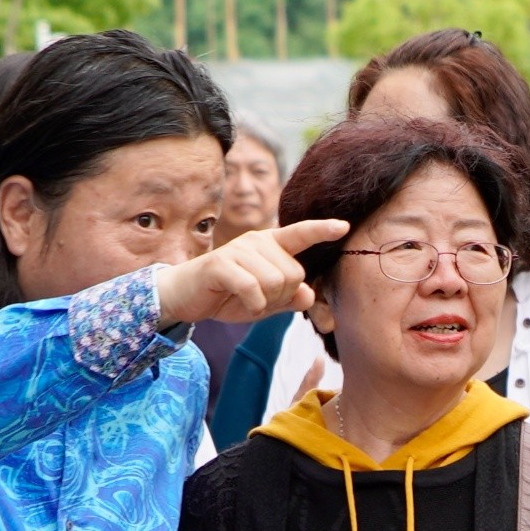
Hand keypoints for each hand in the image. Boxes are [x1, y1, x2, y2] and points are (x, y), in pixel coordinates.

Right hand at [156, 219, 347, 326]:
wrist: (186, 296)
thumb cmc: (228, 295)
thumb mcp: (264, 302)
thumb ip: (288, 299)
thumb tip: (309, 296)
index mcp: (271, 246)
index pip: (300, 235)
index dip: (321, 231)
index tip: (343, 227)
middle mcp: (257, 241)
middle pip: (294, 274)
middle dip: (281, 296)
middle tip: (258, 298)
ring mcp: (239, 250)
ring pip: (275, 282)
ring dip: (264, 301)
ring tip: (246, 298)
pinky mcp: (221, 263)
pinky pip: (252, 288)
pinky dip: (252, 304)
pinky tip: (240, 302)